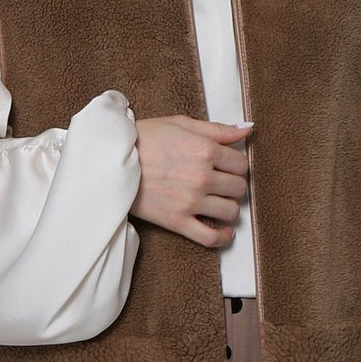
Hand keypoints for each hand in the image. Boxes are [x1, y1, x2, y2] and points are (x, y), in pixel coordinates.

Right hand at [131, 114, 253, 247]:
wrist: (112, 162)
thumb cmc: (145, 139)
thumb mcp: (181, 123)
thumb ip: (218, 129)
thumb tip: (248, 130)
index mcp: (205, 150)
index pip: (241, 164)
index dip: (236, 165)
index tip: (227, 167)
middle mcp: (202, 176)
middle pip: (239, 188)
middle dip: (234, 185)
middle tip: (222, 184)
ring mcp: (191, 201)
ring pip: (231, 212)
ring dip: (229, 208)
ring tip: (218, 203)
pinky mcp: (178, 221)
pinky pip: (211, 237)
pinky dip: (222, 237)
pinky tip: (224, 231)